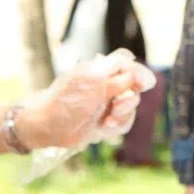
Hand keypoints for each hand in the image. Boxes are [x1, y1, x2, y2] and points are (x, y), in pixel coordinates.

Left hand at [15, 49, 155, 150]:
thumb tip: (146, 77)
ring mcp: (104, 105)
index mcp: (100, 70)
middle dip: (129, 100)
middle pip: (133, 89)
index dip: (139, 74)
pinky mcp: (102, 123)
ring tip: (107, 121)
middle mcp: (104, 86)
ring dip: (122, 116)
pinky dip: (116, 127)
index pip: (128, 65)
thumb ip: (121, 75)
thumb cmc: (67, 100)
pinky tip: (103, 128)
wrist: (48, 126)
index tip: (145, 85)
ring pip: (129, 109)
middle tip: (116, 107)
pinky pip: (122, 125)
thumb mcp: (95, 81)